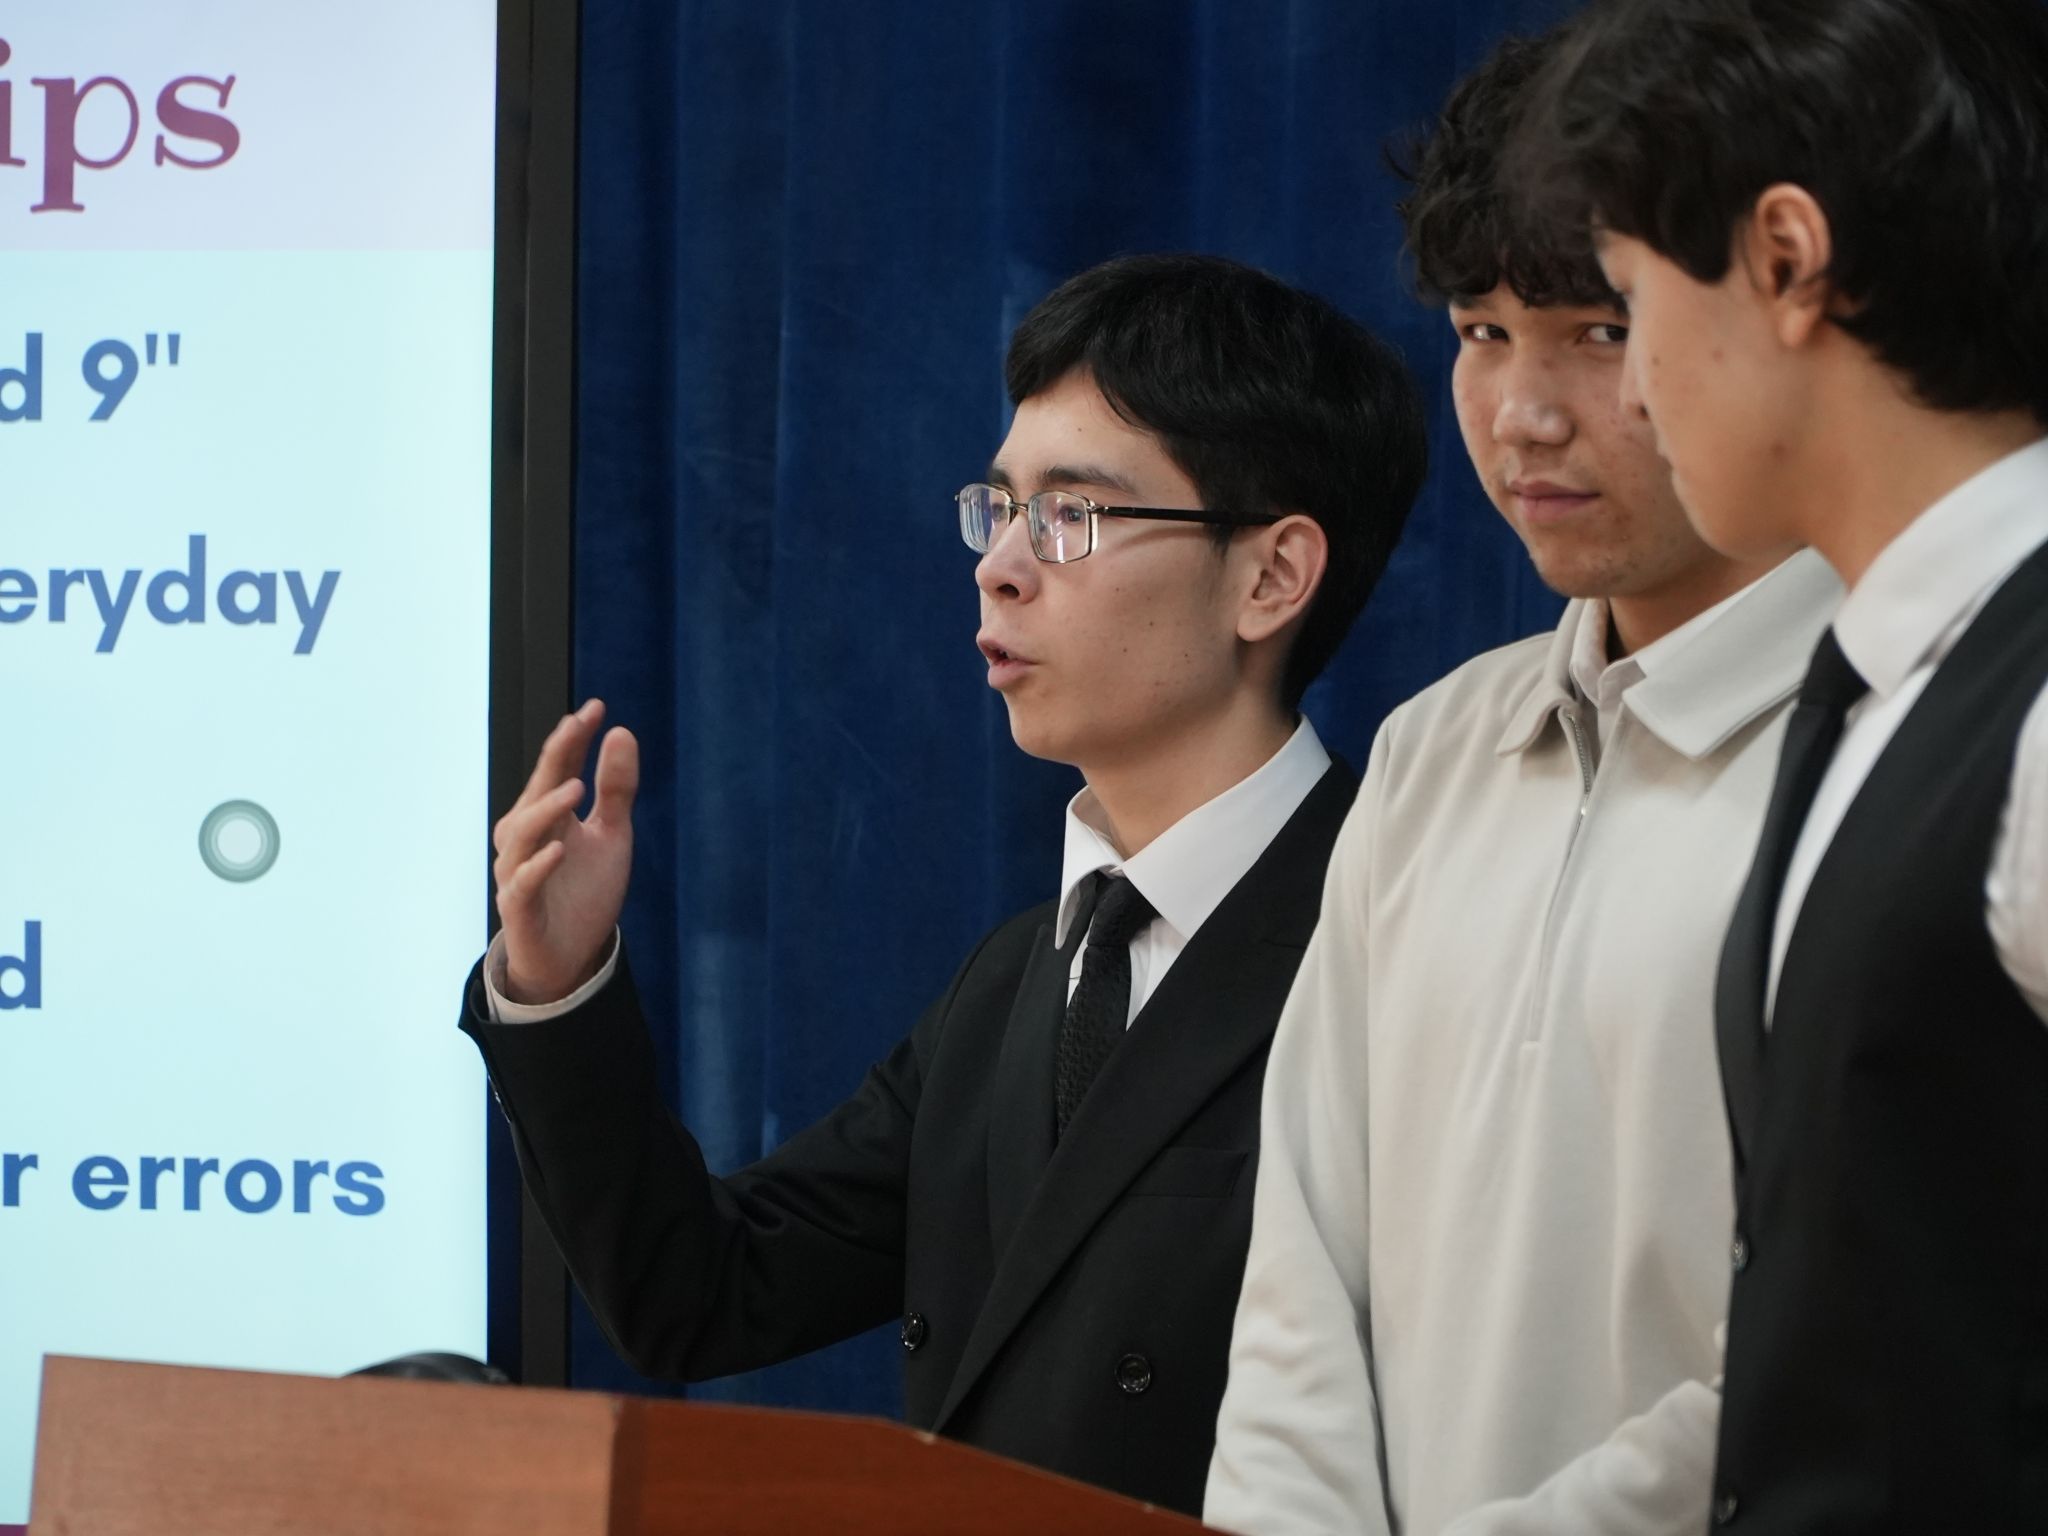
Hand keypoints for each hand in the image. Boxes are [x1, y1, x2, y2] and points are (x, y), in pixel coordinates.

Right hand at [491, 699, 639, 1004]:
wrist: (571, 956)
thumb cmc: (586, 890)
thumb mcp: (612, 835)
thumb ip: (617, 789)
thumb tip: (621, 732)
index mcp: (548, 815)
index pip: (557, 768)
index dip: (572, 738)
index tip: (595, 708)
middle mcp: (525, 837)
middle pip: (537, 790)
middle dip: (555, 758)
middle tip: (577, 727)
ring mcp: (518, 871)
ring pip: (522, 834)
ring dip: (546, 808)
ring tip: (576, 788)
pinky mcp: (519, 908)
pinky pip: (523, 883)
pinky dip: (538, 866)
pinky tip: (559, 849)